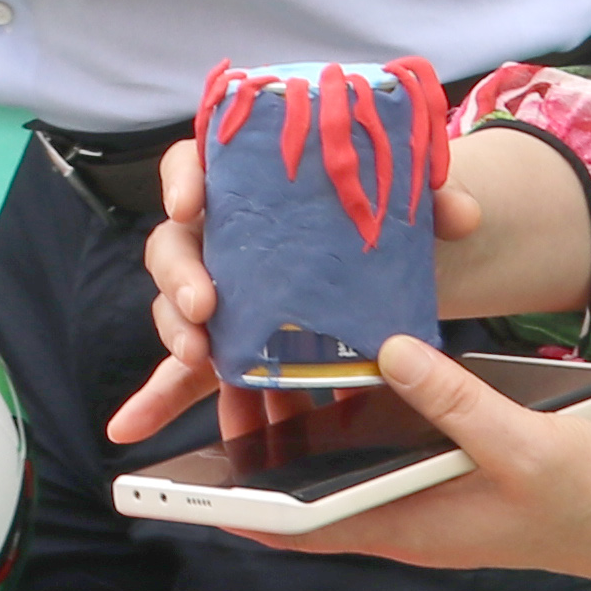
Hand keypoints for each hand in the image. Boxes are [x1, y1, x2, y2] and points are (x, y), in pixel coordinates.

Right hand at [126, 131, 501, 422]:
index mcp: (253, 183)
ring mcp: (224, 290)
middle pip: (176, 243)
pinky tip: (132, 428)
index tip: (192, 202)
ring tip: (194, 355)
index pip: (200, 163)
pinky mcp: (232, 342)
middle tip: (203, 304)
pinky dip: (157, 398)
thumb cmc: (382, 214)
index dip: (184, 178)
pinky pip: (184, 372)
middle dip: (179, 274)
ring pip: (175, 306)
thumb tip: (457, 212)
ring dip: (174, 332)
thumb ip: (430, 199)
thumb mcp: (409, 199)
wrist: (398, 263)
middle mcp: (225, 234)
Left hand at [147, 333, 590, 575]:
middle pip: (303, 486)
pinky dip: (348, 412)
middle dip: (257, 441)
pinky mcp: (440, 474)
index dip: (240, 506)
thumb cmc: (585, 496)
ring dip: (298, 420)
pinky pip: (375, 447)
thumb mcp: (522, 442)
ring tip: (267, 352)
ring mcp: (418, 497)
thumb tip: (386, 350)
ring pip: (334, 463)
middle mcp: (401, 517)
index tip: (191, 473)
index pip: (300, 528)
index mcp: (408, 525)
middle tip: (228, 368)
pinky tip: (342, 362)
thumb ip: (455, 400)